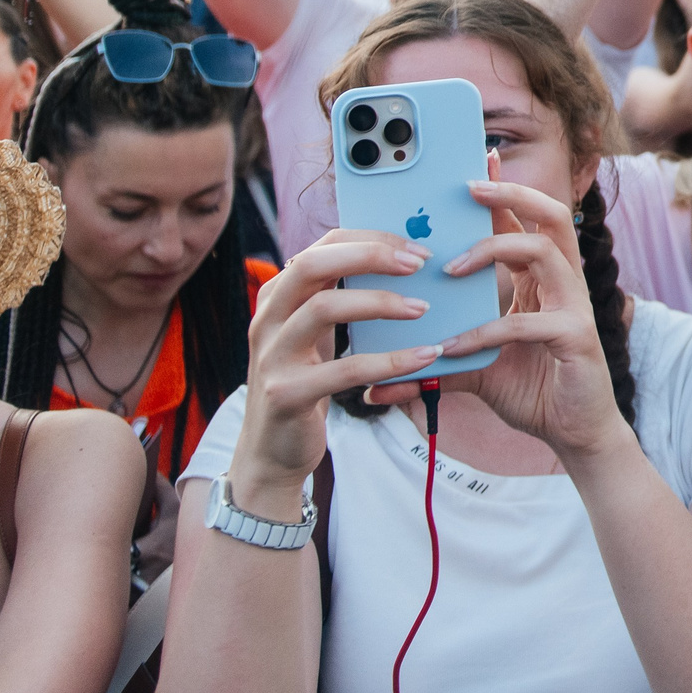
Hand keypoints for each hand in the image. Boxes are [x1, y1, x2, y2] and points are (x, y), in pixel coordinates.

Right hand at [226, 231, 442, 512]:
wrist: (269, 453)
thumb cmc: (306, 381)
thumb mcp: (314, 335)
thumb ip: (339, 298)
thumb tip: (402, 262)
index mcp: (277, 295)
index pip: (323, 245)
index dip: (371, 239)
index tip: (416, 248)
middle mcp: (267, 318)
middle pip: (313, 264)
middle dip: (370, 256)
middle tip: (419, 263)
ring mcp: (272, 356)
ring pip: (323, 308)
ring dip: (380, 302)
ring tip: (423, 309)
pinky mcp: (286, 394)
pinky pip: (345, 369)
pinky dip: (389, 361)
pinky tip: (424, 357)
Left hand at [419, 173, 630, 463]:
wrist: (573, 432)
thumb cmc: (531, 389)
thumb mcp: (476, 367)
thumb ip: (436, 362)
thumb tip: (377, 381)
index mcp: (541, 278)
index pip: (523, 220)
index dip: (501, 188)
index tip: (474, 161)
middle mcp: (562, 282)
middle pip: (550, 214)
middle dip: (512, 192)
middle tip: (470, 187)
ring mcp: (573, 306)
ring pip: (544, 250)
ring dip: (494, 249)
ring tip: (450, 268)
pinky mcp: (576, 336)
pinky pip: (527, 321)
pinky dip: (486, 331)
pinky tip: (452, 347)